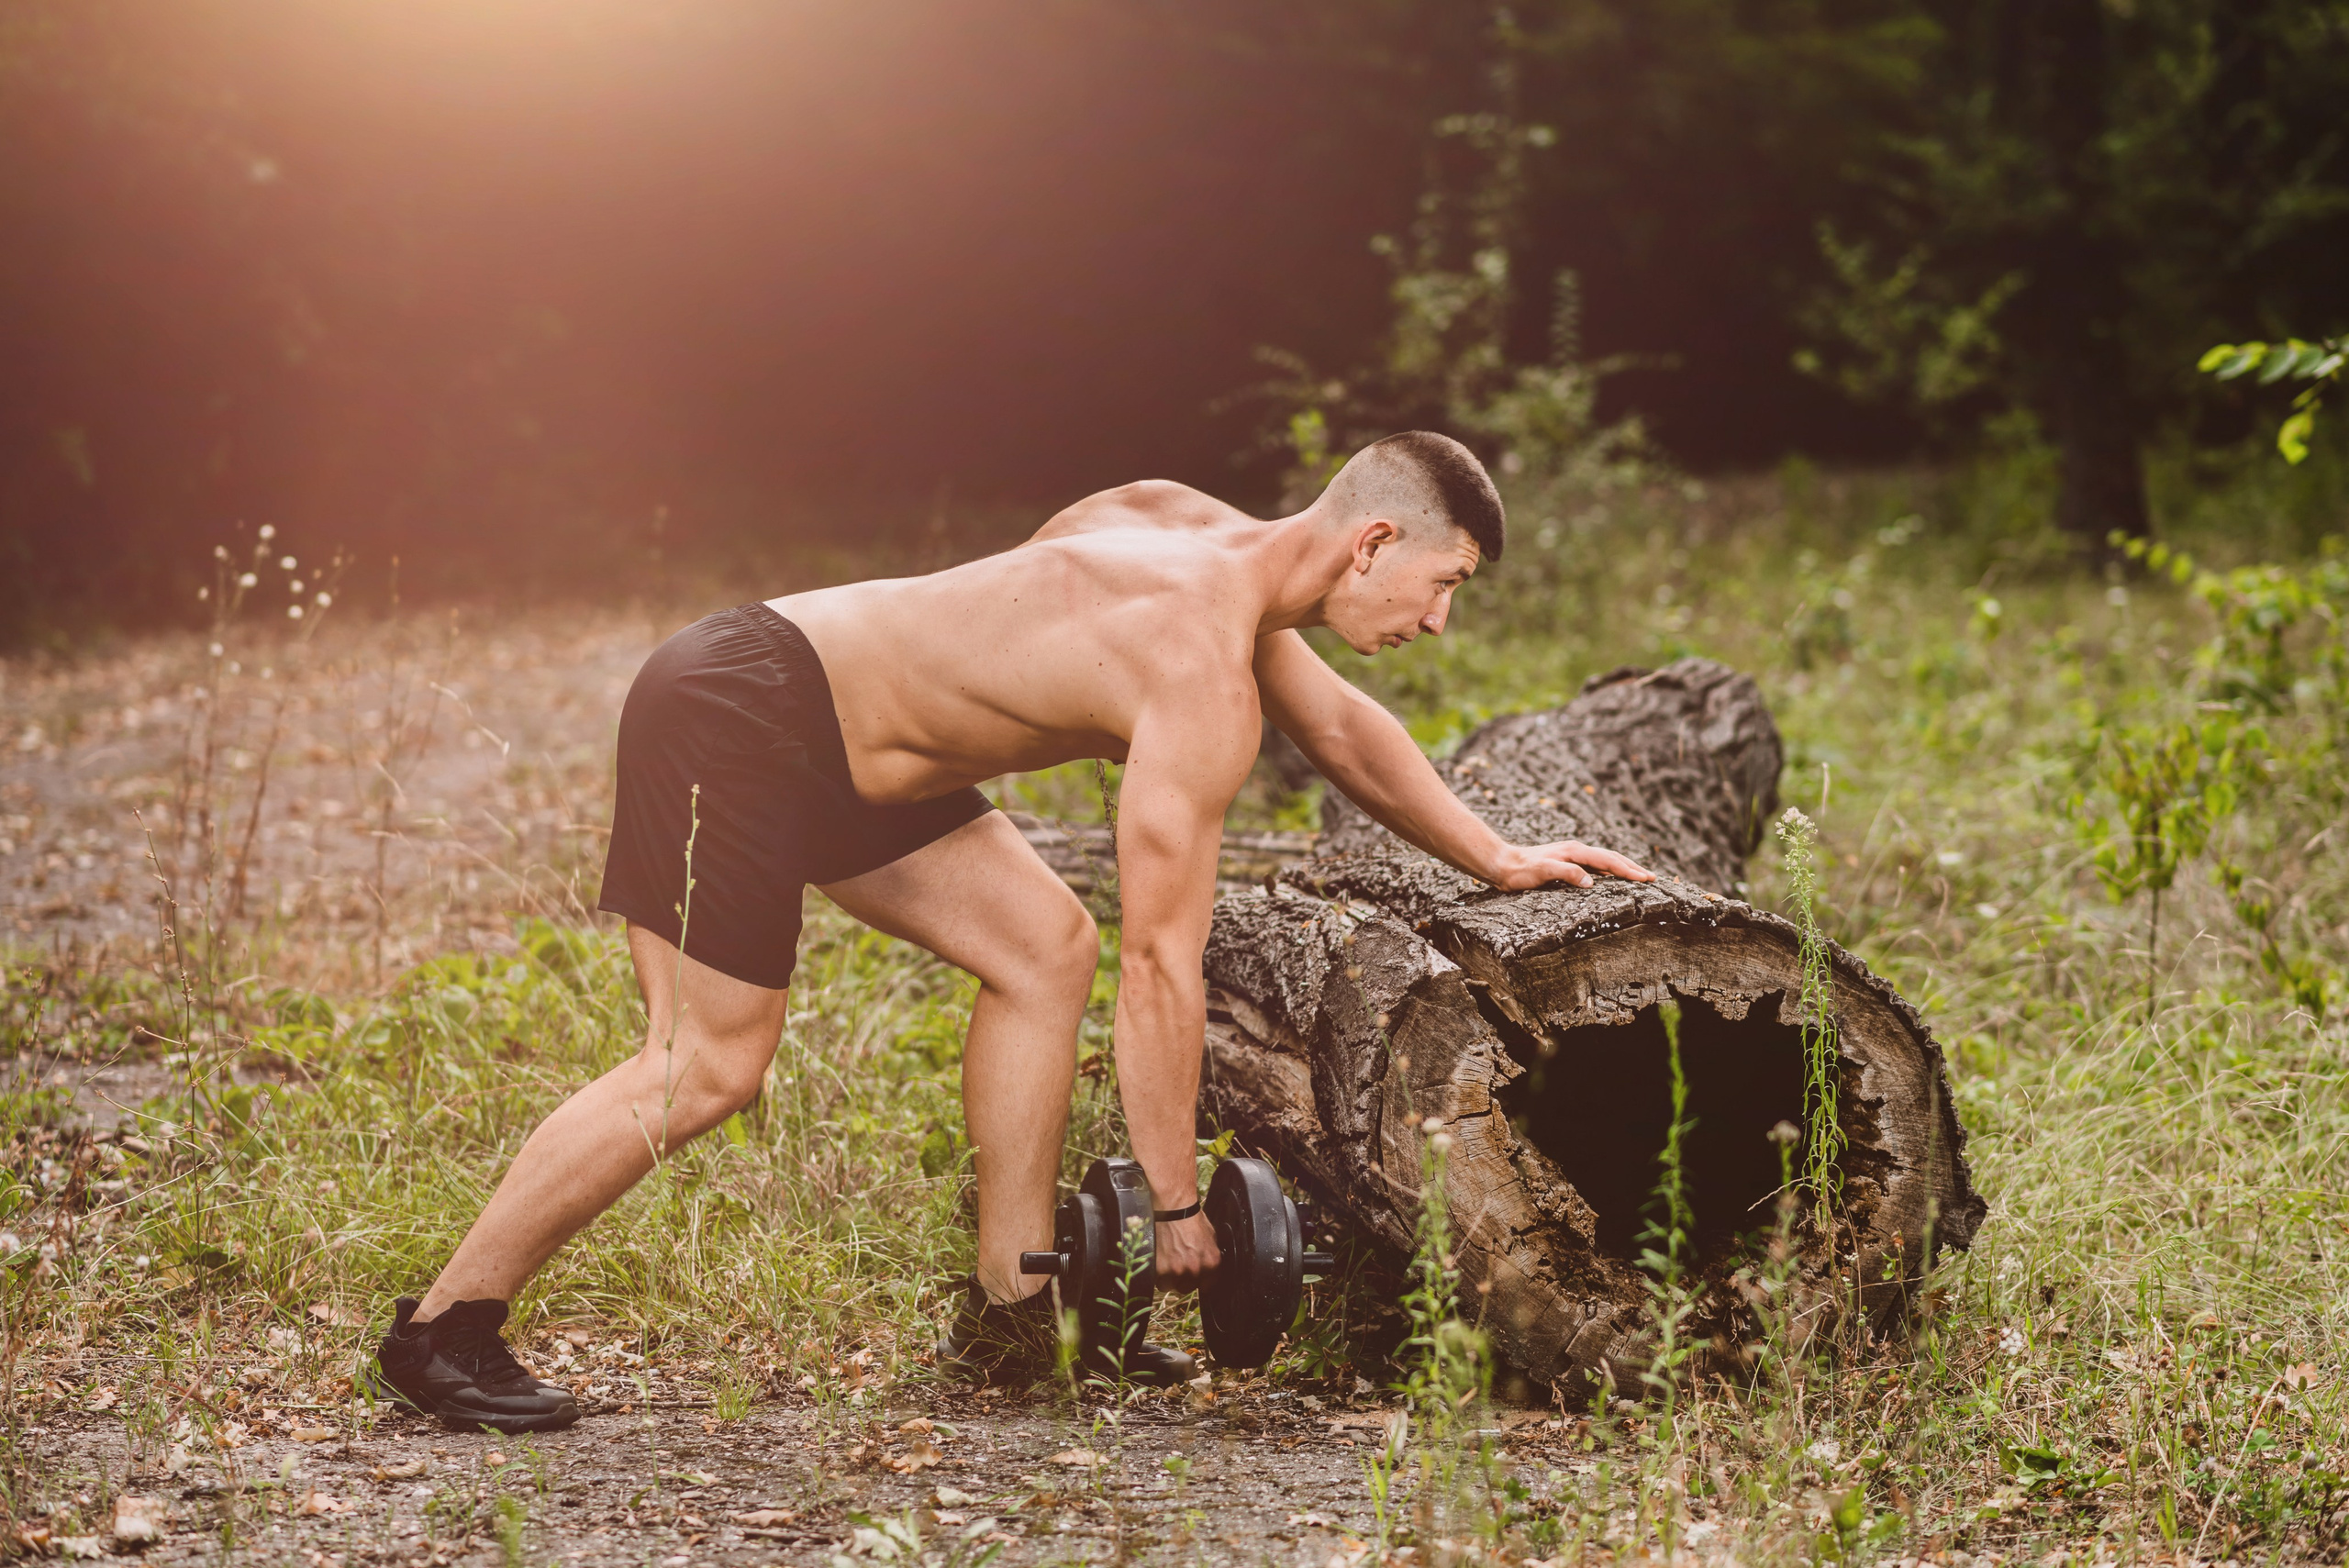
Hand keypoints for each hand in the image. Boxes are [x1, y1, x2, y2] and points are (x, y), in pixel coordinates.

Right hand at [1152, 1211, 1220, 1291]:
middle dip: (1182, 1278)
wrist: (1173, 1208)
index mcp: (1212, 1263)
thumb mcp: (1211, 1237)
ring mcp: (1177, 1271)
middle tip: (1176, 1264)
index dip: (1197, 1280)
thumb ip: (1210, 1256)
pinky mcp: (1160, 1269)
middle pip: (1187, 1287)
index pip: (1206, 1285)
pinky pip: (1157, 1281)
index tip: (1191, 1274)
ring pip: (1170, 1286)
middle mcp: (1196, 1270)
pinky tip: (1158, 1260)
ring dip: (1167, 1278)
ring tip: (1166, 1262)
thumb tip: (1209, 1267)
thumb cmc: (1191, 1218)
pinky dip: (1156, 1274)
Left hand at [1485, 839, 1654, 889]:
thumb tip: (1592, 882)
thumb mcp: (1543, 872)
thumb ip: (1567, 874)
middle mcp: (1576, 850)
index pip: (1608, 861)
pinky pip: (1595, 865)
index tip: (1646, 879)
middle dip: (1632, 867)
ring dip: (1623, 867)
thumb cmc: (1520, 871)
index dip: (1628, 870)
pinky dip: (1609, 870)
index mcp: (1575, 851)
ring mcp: (1572, 855)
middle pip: (1611, 857)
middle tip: (1652, 877)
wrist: (1502, 864)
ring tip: (1639, 876)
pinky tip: (1612, 878)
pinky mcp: (1567, 861)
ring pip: (1604, 860)